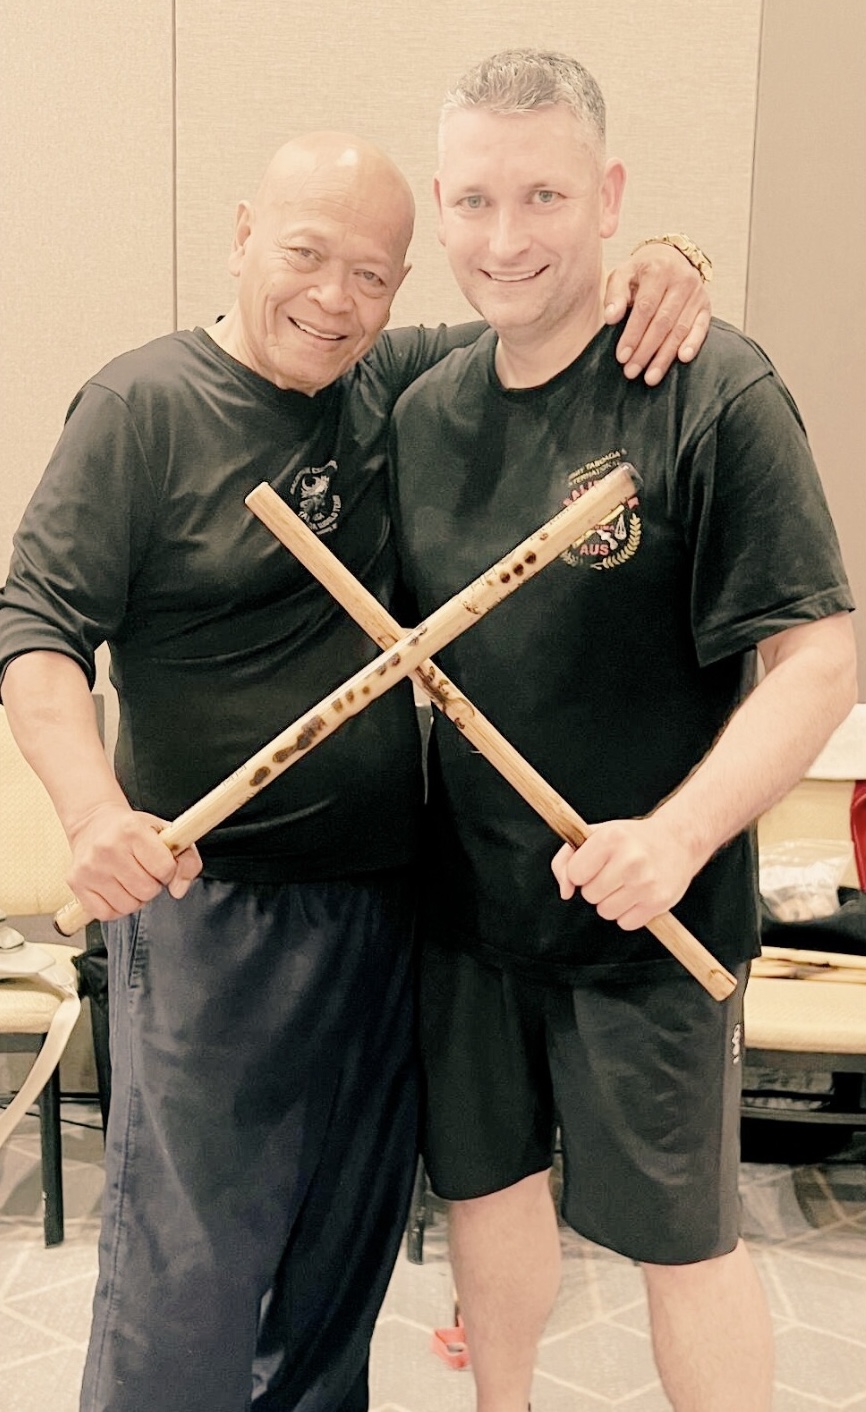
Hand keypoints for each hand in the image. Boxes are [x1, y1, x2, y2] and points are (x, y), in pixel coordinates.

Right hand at [66, 801, 201, 921]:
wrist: (93, 823)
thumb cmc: (132, 830)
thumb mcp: (166, 833)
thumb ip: (187, 860)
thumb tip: (178, 891)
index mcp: (132, 830)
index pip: (165, 868)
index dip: (168, 871)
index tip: (160, 863)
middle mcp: (107, 848)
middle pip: (147, 890)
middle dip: (152, 885)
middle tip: (143, 871)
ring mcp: (90, 867)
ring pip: (128, 906)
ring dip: (135, 898)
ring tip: (129, 880)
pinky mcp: (76, 883)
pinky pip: (106, 914)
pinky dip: (116, 908)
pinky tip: (116, 890)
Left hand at [551, 817, 695, 930]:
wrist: (678, 840)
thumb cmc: (630, 839)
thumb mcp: (595, 835)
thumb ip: (566, 859)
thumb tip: (566, 892)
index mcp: (610, 838)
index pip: (574, 874)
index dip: (581, 872)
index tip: (595, 863)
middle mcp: (630, 860)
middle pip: (589, 895)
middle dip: (596, 887)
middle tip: (614, 873)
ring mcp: (646, 882)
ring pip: (606, 912)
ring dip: (611, 902)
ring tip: (626, 884)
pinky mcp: (659, 902)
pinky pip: (626, 923)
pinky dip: (628, 913)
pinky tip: (639, 895)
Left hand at [603, 244, 711, 386]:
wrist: (671, 257)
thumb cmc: (641, 271)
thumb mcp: (623, 273)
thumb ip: (615, 294)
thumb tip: (610, 318)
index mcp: (659, 270)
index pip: (645, 308)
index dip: (633, 334)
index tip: (622, 356)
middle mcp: (682, 280)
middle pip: (663, 322)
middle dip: (646, 350)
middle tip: (631, 371)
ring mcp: (697, 293)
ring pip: (680, 329)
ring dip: (665, 356)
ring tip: (651, 377)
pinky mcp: (706, 305)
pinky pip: (702, 328)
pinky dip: (693, 344)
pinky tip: (683, 359)